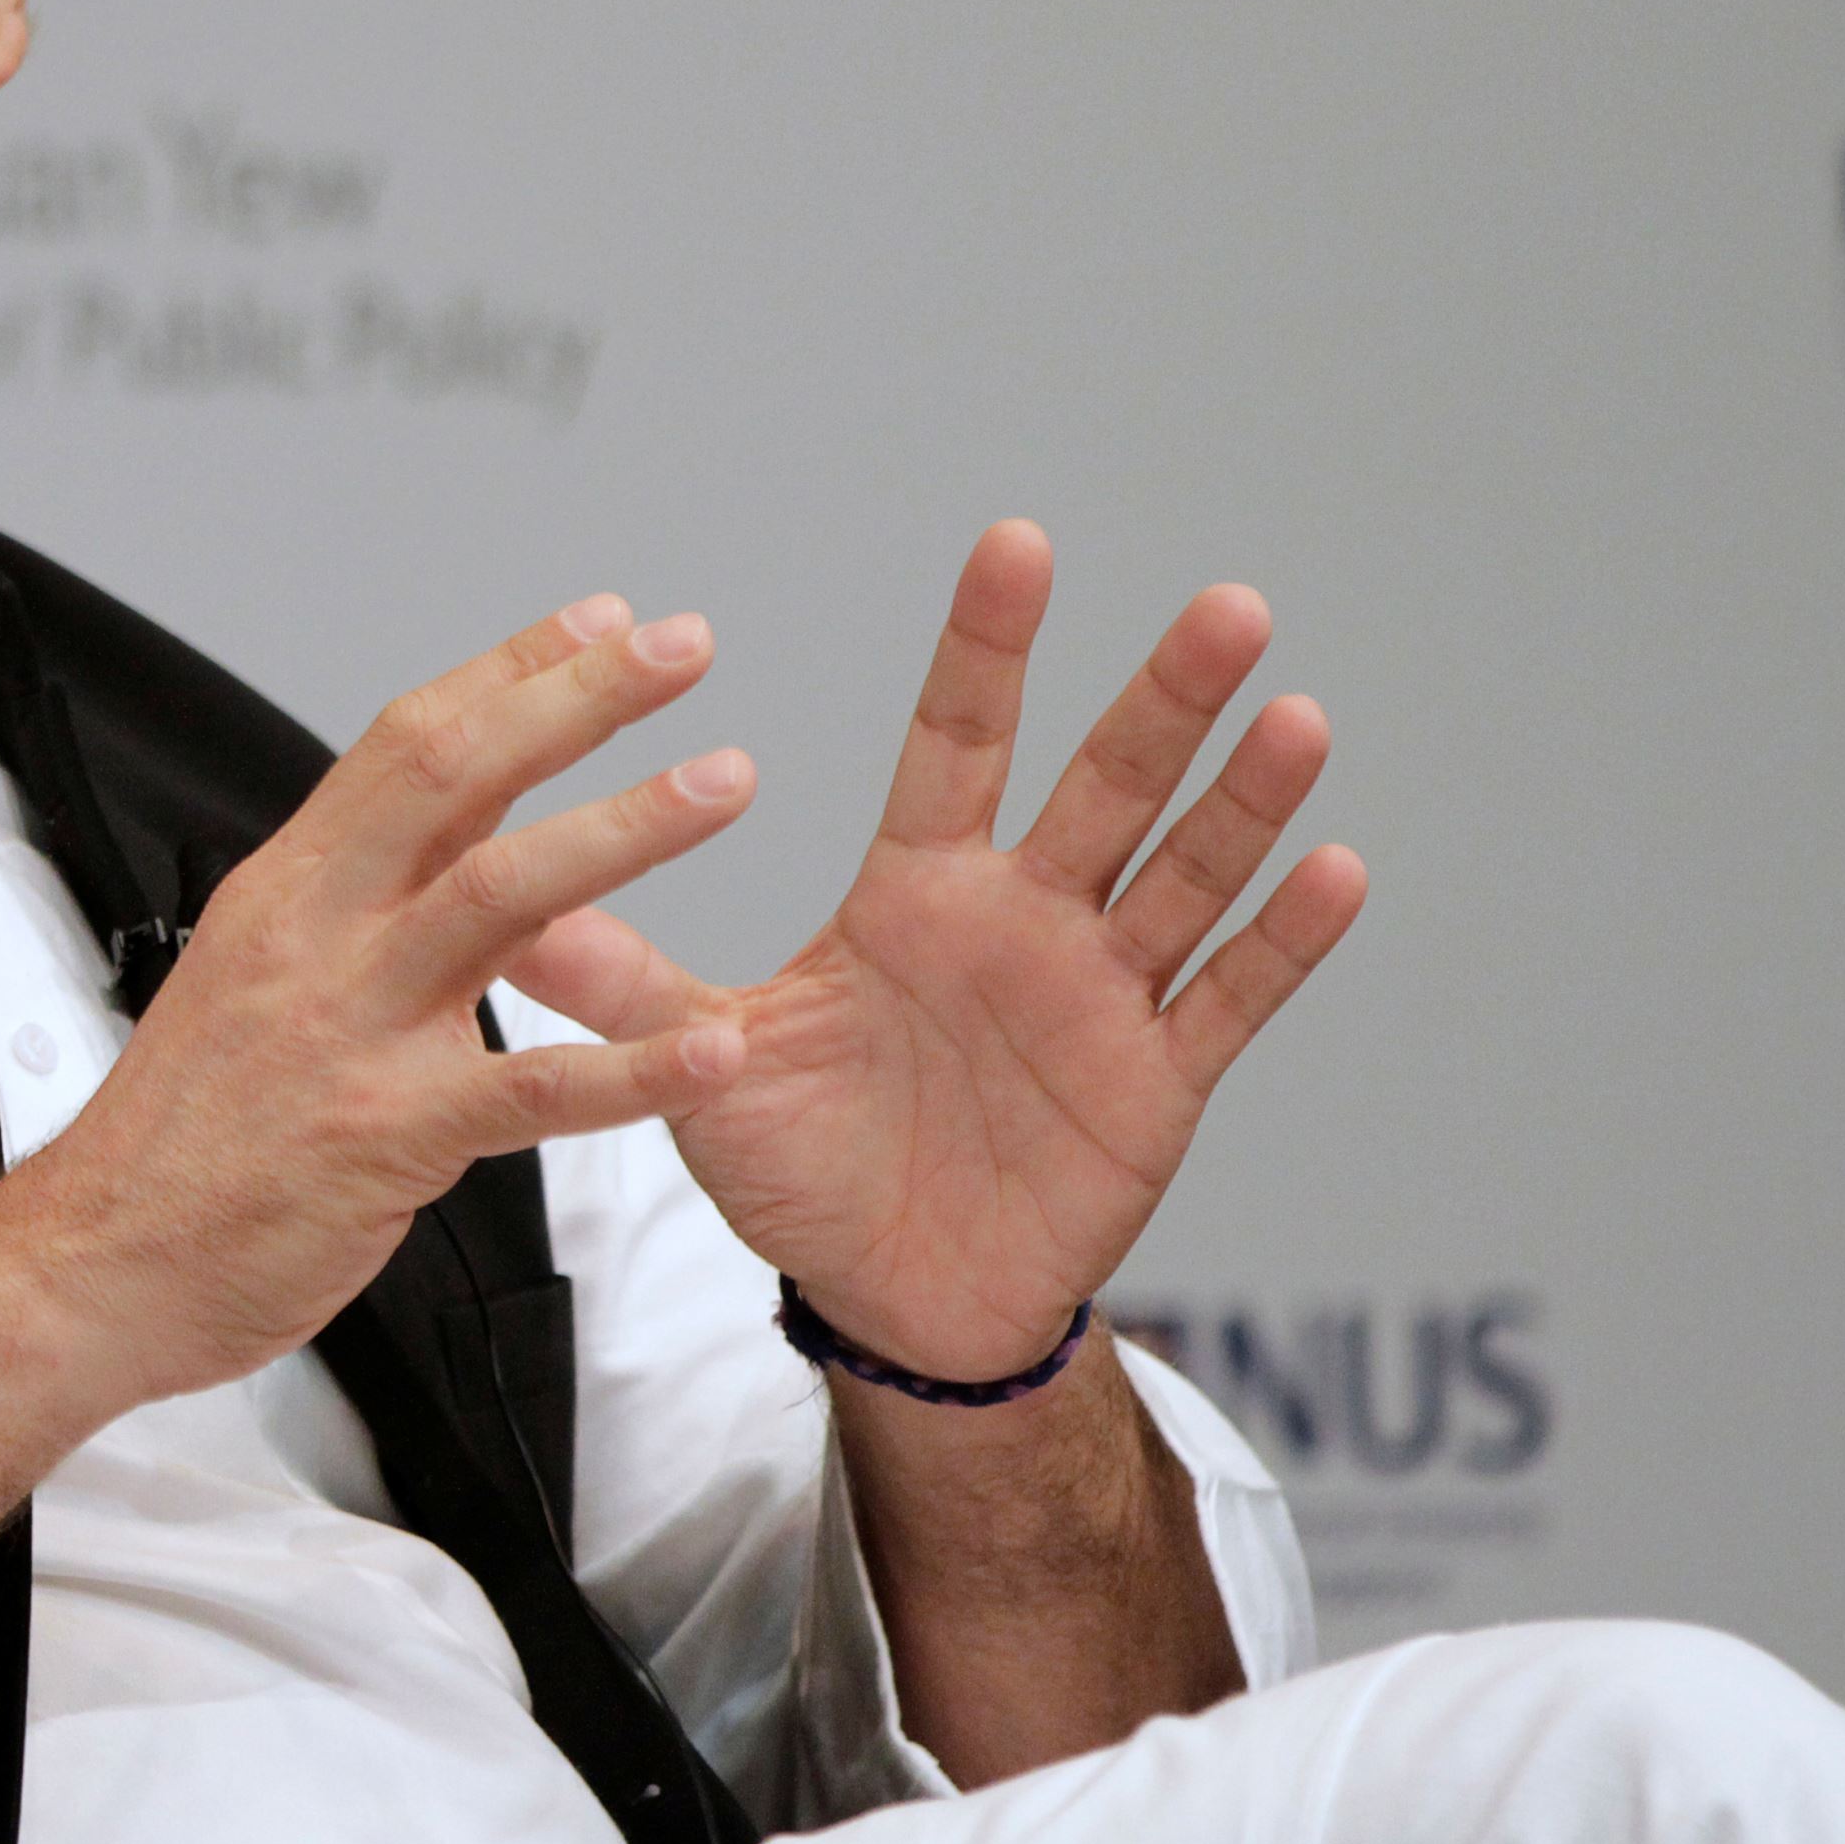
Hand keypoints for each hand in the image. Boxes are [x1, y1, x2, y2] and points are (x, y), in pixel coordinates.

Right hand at [0, 593, 773, 1625]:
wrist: (94, 1265)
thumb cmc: (177, 1141)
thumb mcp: (246, 979)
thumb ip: (339, 913)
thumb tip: (420, 854)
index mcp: (288, 890)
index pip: (406, 741)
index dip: (510, 671)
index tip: (601, 623)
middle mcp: (317, 933)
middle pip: (456, 773)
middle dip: (578, 697)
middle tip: (681, 646)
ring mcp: (350, 1027)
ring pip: (500, 892)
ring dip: (625, 825)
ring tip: (722, 782)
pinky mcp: (386, 1134)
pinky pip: (531, 1090)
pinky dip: (633, 1070)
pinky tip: (716, 1054)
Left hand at [519, 521, 1365, 1383]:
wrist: (889, 1301)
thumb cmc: (804, 1167)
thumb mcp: (707, 1067)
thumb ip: (626, 983)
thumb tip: (506, 903)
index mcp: (916, 894)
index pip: (956, 742)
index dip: (987, 648)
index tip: (1018, 542)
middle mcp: (1020, 920)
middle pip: (1102, 786)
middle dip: (1162, 699)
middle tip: (1224, 604)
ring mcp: (1098, 995)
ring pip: (1185, 874)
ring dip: (1243, 799)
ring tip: (1295, 713)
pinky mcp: (1154, 1084)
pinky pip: (1229, 1000)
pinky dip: (1284, 939)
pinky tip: (1337, 866)